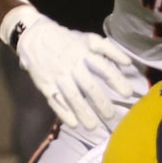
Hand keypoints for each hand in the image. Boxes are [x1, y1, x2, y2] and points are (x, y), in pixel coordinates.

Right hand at [9, 12, 142, 132]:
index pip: (104, 68)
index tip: (128, 94)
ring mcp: (57, 76)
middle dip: (101, 103)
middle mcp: (72, 65)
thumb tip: (128, 62)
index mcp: (84, 53)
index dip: (117, 81)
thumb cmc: (67, 40)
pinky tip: (73, 124)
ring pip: (73, 97)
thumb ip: (109, 49)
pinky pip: (55, 101)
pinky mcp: (45, 84)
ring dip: (84, 113)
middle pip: (89, 86)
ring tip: (93, 127)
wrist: (33, 36)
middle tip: (110, 116)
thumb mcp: (88, 38)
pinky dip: (64, 113)